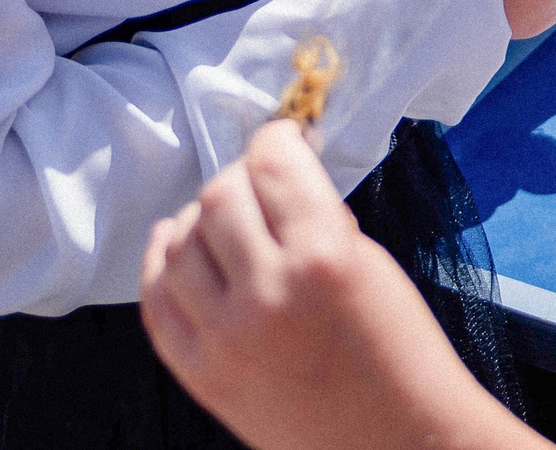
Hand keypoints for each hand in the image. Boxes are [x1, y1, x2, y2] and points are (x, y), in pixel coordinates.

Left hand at [141, 122, 518, 449]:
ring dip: (199, 219)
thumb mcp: (373, 266)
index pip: (273, 164)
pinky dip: (160, 265)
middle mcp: (266, 293)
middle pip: (219, 197)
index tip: (285, 136)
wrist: (395, 441)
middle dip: (241, 177)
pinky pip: (155, 302)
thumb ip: (318, 220)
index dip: (278, 137)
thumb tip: (277, 181)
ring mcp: (225, 338)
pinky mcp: (200, 374)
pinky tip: (176, 248)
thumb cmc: (400, 354)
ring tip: (223, 218)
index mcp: (322, 257)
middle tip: (261, 180)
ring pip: (178, 243)